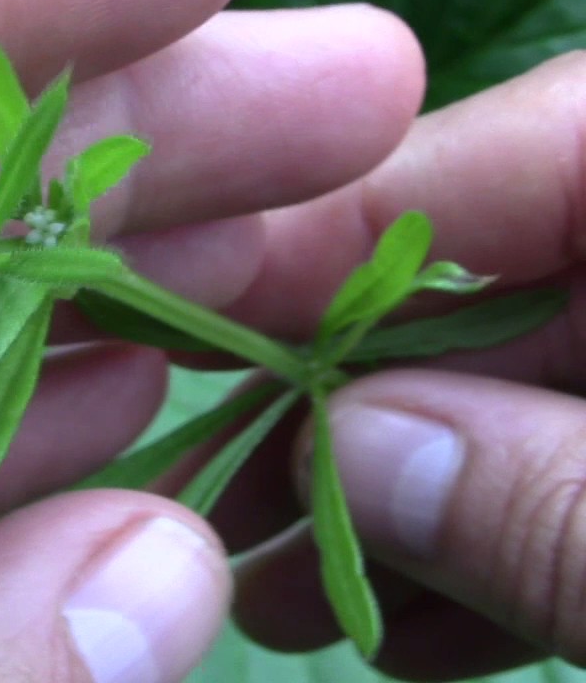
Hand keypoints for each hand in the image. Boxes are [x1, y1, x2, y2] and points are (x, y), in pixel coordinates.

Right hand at [193, 50, 585, 677]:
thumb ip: (561, 507)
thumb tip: (357, 453)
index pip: (563, 146)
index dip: (375, 221)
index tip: (222, 314)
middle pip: (519, 285)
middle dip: (362, 395)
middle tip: (230, 487)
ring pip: (539, 401)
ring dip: (404, 497)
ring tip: (284, 593)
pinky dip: (501, 556)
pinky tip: (406, 627)